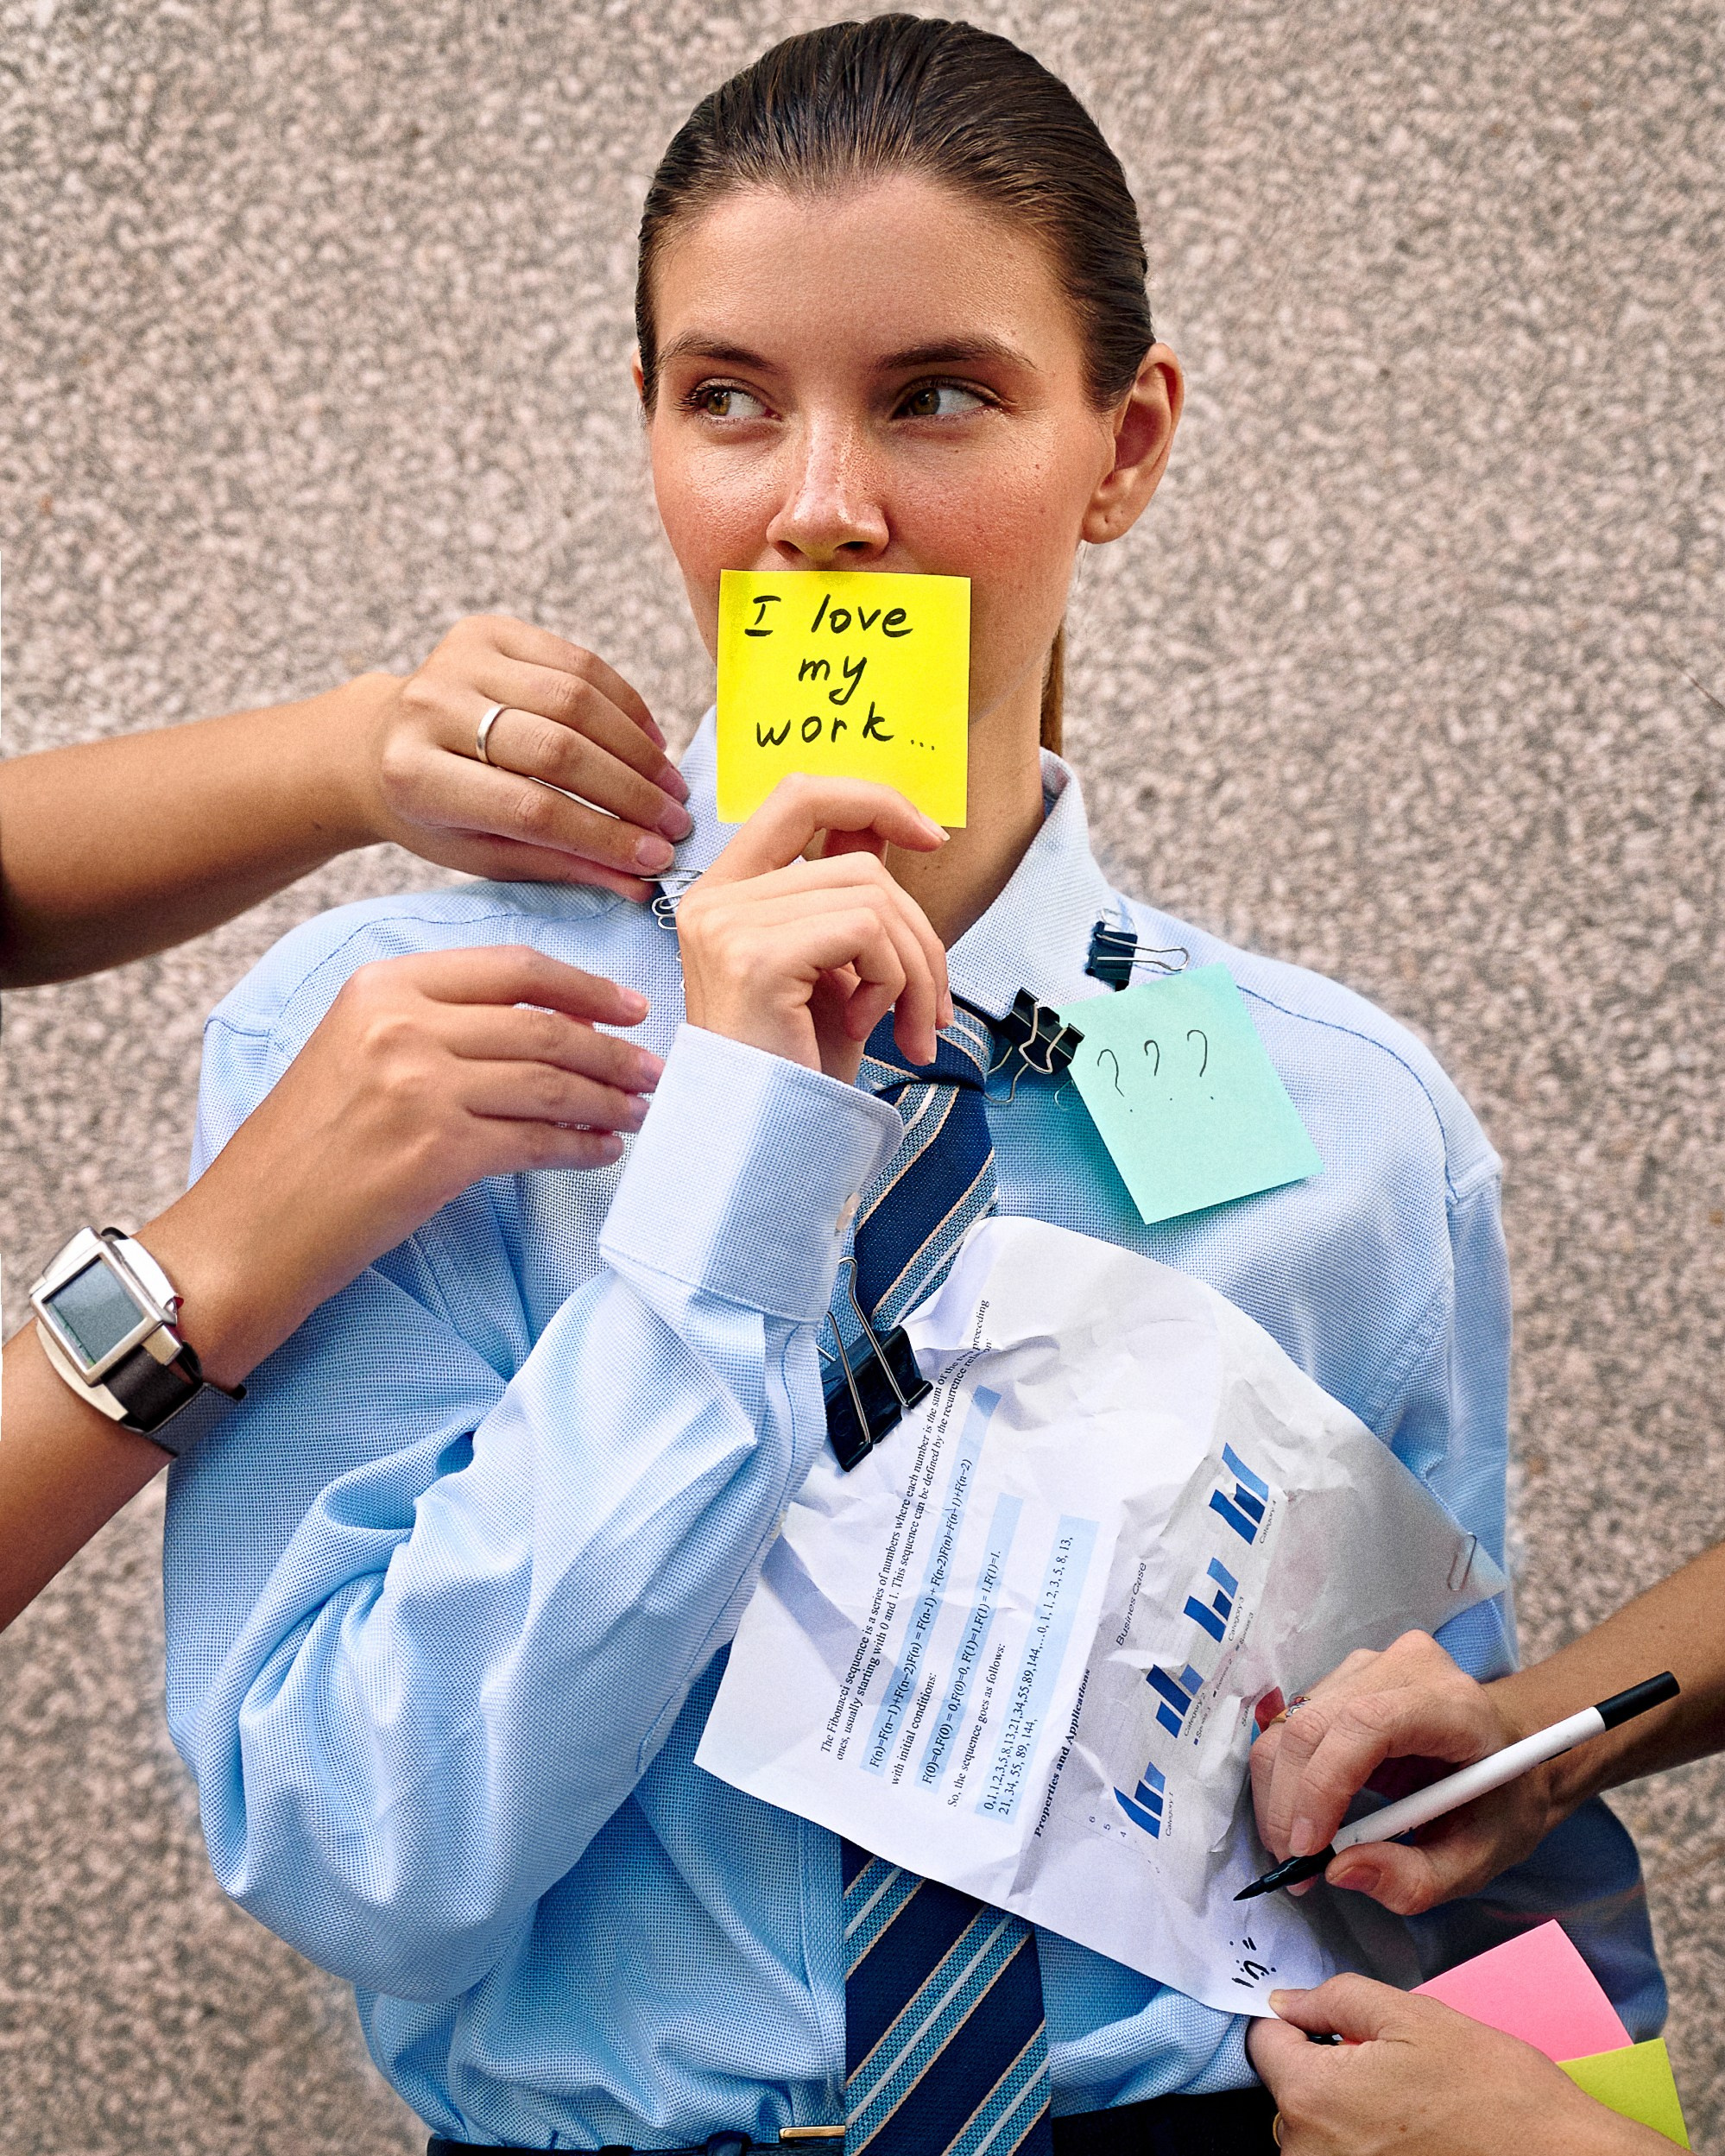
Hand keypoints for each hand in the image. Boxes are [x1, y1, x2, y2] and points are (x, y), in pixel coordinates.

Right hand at [144, 946, 661, 1386]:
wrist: (250, 1229)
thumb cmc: (307, 1147)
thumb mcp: (355, 1050)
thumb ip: (434, 1022)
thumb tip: (542, 1022)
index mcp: (382, 985)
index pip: (513, 966)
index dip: (585, 986)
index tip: (629, 1008)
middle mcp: (401, 1025)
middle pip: (543, 1025)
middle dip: (612, 1049)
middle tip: (653, 1070)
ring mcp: (420, 1087)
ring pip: (550, 1082)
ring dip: (608, 1099)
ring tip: (638, 1112)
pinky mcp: (437, 1152)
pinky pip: (537, 1141)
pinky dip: (581, 1147)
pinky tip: (601, 1153)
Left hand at [355, 616, 693, 898]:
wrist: (375, 744)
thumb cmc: (434, 813)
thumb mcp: (481, 854)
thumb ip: (560, 865)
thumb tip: (642, 881)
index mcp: (417, 776)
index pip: (531, 809)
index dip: (603, 834)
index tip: (656, 857)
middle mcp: (431, 708)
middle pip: (558, 749)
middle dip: (630, 792)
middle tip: (674, 823)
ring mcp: (458, 660)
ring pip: (577, 698)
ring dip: (637, 748)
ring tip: (669, 787)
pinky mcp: (486, 629)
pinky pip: (578, 661)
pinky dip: (624, 704)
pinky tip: (649, 742)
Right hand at [675, 775, 951, 1081]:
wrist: (767, 1140)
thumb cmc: (800, 1063)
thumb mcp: (832, 967)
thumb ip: (845, 896)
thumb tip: (897, 825)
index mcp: (725, 892)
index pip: (798, 796)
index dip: (873, 799)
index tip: (932, 836)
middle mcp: (714, 898)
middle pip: (860, 865)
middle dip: (919, 937)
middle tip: (932, 1009)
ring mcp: (728, 924)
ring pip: (873, 898)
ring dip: (915, 972)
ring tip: (905, 1028)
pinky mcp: (754, 957)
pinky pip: (866, 931)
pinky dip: (892, 982)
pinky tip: (866, 1027)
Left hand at [1248, 1977, 1656, 2154]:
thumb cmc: (1495, 2093)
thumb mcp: (1413, 2017)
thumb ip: (1336, 2000)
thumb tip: (1286, 2001)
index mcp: (1313, 2097)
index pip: (1264, 2043)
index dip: (1296, 2021)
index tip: (1328, 2022)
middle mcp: (1309, 2153)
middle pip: (1288, 2091)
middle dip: (1325, 2068)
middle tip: (1388, 2064)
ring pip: (1314, 2132)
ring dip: (1346, 2111)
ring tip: (1409, 2104)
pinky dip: (1366, 2144)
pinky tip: (1412, 2134)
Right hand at [1250, 1632, 1558, 1913]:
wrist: (1514, 1747)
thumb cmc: (1502, 1802)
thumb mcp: (1479, 1859)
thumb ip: (1416, 1878)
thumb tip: (1338, 1870)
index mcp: (1453, 1706)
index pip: (1367, 1725)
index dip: (1325, 1784)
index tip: (1308, 1849)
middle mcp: (1404, 1667)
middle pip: (1314, 1724)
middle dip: (1288, 1802)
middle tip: (1293, 1865)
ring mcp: (1368, 1663)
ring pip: (1290, 1723)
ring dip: (1279, 1791)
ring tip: (1298, 1844)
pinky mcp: (1343, 1673)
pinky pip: (1291, 1722)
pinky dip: (1284, 1775)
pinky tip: (1305, 1811)